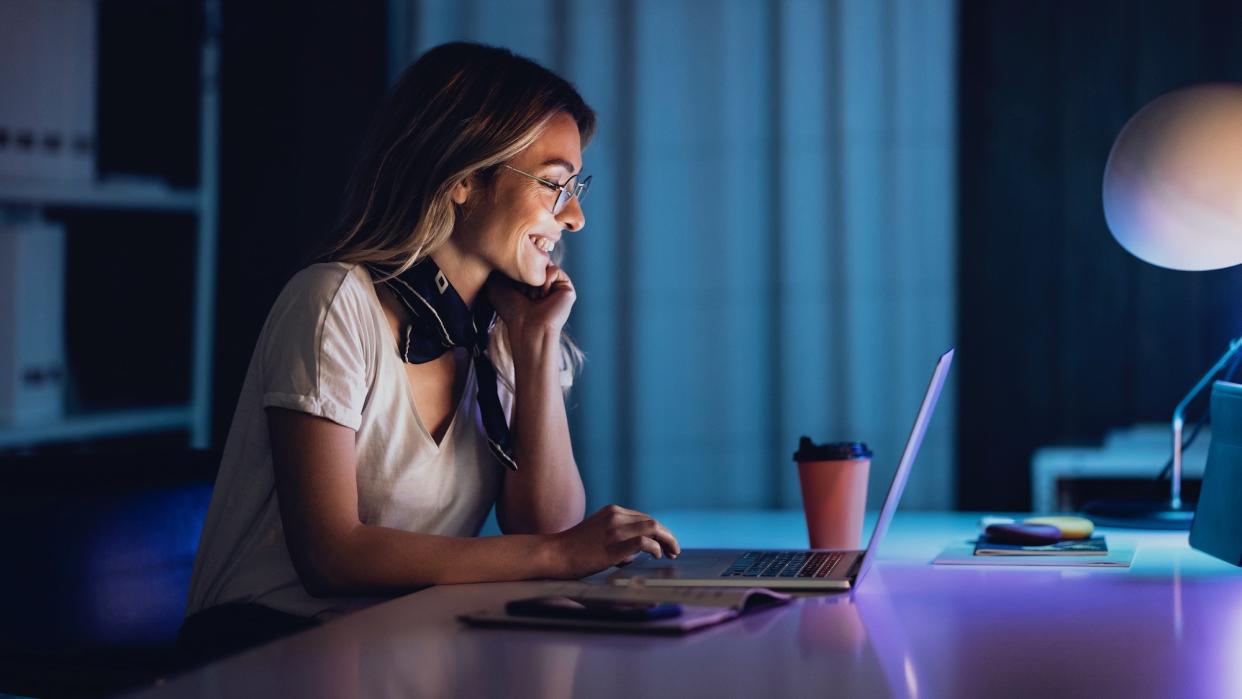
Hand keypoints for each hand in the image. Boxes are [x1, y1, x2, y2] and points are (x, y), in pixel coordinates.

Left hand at [486, 265, 575, 343]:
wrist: (527, 327)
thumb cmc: (511, 310)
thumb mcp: (498, 284)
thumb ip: (503, 265)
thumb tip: (512, 251)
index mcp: (531, 282)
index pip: (526, 260)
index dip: (517, 269)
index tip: (513, 285)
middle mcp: (545, 283)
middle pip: (536, 260)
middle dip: (527, 273)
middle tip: (524, 293)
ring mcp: (556, 285)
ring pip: (545, 264)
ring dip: (535, 280)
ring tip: (534, 297)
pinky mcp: (567, 288)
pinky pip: (554, 270)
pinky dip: (546, 282)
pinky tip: (544, 297)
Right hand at [550, 504, 680, 578]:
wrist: (554, 554)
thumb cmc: (573, 550)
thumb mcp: (597, 534)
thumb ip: (615, 538)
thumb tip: (634, 554)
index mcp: (612, 511)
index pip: (644, 518)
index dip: (659, 530)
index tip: (665, 544)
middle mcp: (615, 516)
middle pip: (652, 521)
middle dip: (667, 535)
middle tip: (674, 550)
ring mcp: (615, 530)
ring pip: (653, 527)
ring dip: (667, 540)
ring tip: (672, 554)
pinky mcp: (613, 547)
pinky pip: (644, 542)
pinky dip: (655, 548)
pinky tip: (656, 556)